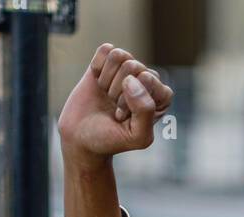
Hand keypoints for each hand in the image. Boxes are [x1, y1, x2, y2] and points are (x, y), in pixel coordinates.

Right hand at [58, 43, 172, 165]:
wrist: (82, 136)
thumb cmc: (112, 139)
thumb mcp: (137, 136)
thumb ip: (145, 112)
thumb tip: (132, 79)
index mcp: (161, 99)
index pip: (148, 79)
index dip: (131, 98)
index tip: (123, 117)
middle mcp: (147, 81)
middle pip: (133, 66)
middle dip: (117, 90)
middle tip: (113, 107)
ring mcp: (128, 70)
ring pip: (119, 55)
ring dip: (107, 80)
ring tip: (107, 96)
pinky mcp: (108, 62)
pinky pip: (106, 50)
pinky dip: (97, 68)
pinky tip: (99, 83)